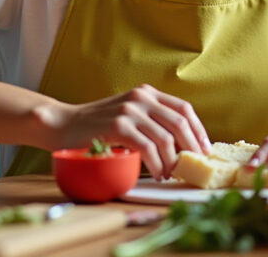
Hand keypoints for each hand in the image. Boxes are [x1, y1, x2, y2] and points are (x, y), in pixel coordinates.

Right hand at [54, 84, 211, 178]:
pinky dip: (157, 165)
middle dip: (191, 148)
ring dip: (172, 162)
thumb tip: (181, 146)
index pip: (184, 109)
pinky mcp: (118, 126)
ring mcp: (129, 110)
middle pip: (180, 124)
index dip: (198, 130)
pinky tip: (157, 174)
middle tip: (191, 166)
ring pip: (165, 139)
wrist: (63, 124)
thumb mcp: (128, 115)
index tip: (204, 149)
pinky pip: (148, 148)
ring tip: (170, 174)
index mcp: (146, 93)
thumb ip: (150, 122)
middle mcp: (141, 97)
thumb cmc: (96, 126)